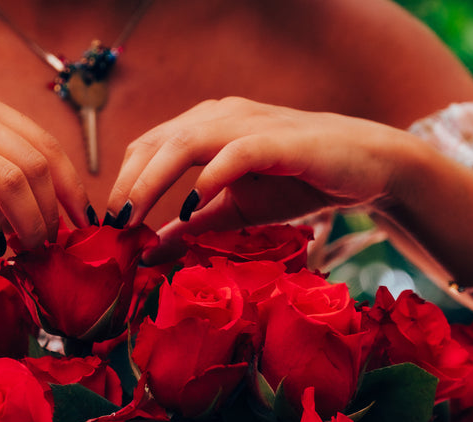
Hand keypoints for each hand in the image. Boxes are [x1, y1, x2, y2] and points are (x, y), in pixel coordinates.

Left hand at [106, 97, 410, 261]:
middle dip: (126, 184)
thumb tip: (149, 255)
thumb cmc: (297, 183)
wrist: (365, 167)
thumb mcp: (234, 213)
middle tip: (111, 226)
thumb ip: (193, 228)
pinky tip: (192, 206)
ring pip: (184, 142)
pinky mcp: (280, 140)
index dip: (122, 184)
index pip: (146, 147)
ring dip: (152, 180)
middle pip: (153, 142)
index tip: (107, 227)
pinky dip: (210, 178)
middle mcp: (220, 116)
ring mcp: (249, 123)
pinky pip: (235, 152)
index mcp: (204, 127)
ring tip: (135, 217)